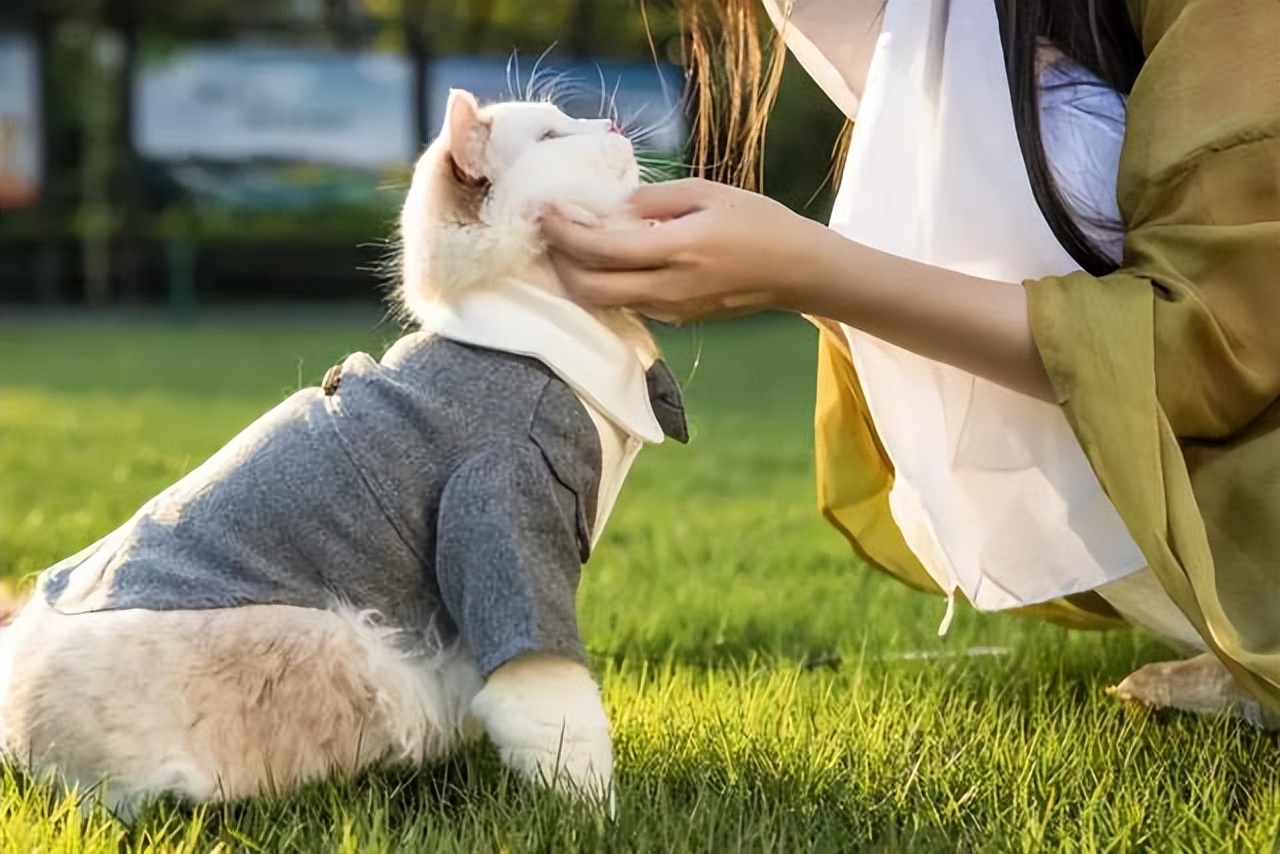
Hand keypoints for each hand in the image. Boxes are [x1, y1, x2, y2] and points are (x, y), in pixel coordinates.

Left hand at [540, 178, 828, 322]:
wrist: (797, 271)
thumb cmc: (759, 222)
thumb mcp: (707, 192)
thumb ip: (653, 199)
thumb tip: (611, 207)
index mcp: (675, 251)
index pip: (600, 249)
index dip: (563, 232)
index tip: (542, 210)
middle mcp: (666, 289)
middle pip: (589, 289)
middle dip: (559, 261)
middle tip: (548, 230)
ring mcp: (670, 310)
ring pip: (605, 302)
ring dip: (578, 275)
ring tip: (569, 241)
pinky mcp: (677, 319)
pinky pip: (627, 303)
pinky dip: (605, 283)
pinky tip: (605, 258)